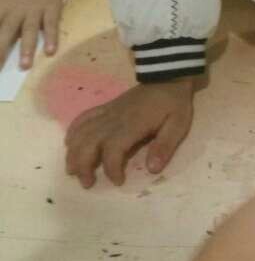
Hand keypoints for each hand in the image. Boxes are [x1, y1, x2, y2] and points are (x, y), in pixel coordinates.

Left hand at [0, 0, 79, 68]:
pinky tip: (50, 51)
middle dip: (0, 50)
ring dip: (26, 48)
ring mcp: (34, 10)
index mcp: (1, 6)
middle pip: (5, 32)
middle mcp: (15, 9)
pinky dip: (51, 38)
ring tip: (24, 66)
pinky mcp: (51, 9)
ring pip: (29, 30)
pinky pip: (51, 25)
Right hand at [65, 77, 195, 187]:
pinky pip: (83, 118)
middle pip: (88, 143)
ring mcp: (107, 112)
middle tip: (87, 183)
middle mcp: (114, 119)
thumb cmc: (173, 103)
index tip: (118, 182)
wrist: (167, 77)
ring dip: (73, 153)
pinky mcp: (105, 108)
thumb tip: (152, 169)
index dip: (111, 169)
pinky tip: (69, 145)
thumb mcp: (178, 124)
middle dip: (83, 166)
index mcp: (132, 124)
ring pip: (81, 132)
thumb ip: (165, 146)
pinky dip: (73, 132)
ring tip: (73, 171)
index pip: (113, 149)